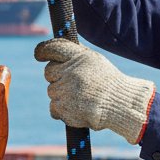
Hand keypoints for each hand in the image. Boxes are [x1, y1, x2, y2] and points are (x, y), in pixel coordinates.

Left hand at [34, 38, 153, 143]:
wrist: (120, 106)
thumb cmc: (108, 83)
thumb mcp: (95, 61)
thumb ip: (75, 55)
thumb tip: (56, 50)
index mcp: (79, 57)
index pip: (54, 48)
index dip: (43, 51)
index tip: (39, 54)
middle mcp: (70, 71)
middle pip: (49, 72)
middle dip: (57, 77)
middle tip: (74, 84)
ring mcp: (65, 90)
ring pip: (52, 91)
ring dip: (62, 95)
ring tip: (82, 98)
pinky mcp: (63, 107)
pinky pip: (53, 107)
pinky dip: (62, 110)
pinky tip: (78, 108)